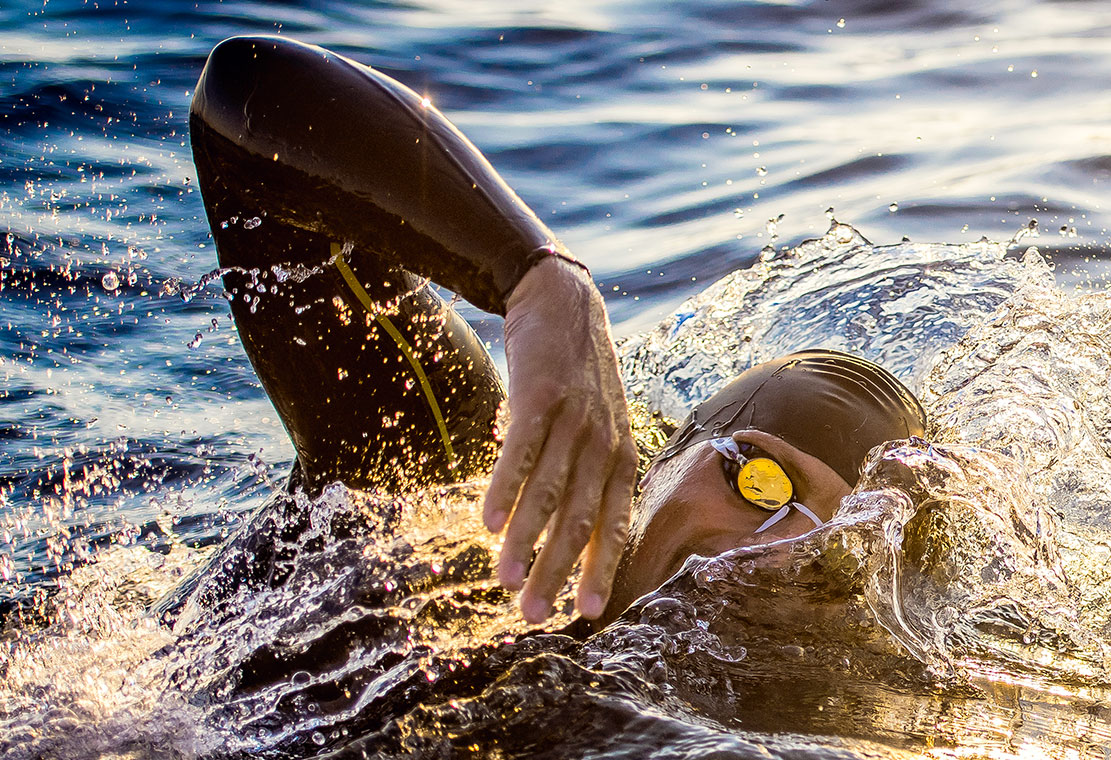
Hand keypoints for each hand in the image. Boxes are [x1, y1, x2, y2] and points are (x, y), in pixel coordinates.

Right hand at [485, 255, 637, 623]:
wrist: (563, 304)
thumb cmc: (580, 379)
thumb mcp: (601, 428)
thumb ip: (592, 478)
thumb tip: (572, 536)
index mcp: (623, 457)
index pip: (615, 525)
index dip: (601, 570)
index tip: (586, 614)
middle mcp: (604, 443)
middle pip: (579, 520)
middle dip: (556, 572)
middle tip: (532, 613)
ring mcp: (573, 420)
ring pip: (547, 494)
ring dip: (523, 541)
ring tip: (505, 580)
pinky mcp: (540, 398)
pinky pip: (521, 453)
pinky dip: (504, 489)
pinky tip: (487, 522)